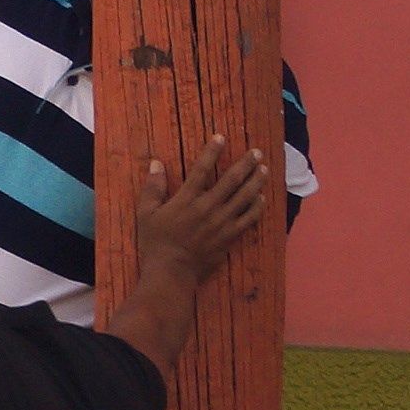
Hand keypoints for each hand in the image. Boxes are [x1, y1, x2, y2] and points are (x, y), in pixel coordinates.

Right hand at [134, 137, 268, 290]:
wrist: (171, 272)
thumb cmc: (155, 243)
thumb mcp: (145, 214)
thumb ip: (152, 189)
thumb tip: (156, 164)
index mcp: (186, 199)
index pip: (201, 169)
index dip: (212, 152)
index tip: (221, 137)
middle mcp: (208, 206)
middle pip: (231, 180)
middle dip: (245, 164)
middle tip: (256, 152)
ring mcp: (222, 221)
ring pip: (245, 196)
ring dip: (256, 181)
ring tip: (263, 170)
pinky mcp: (230, 235)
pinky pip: (249, 218)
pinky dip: (257, 207)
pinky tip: (262, 198)